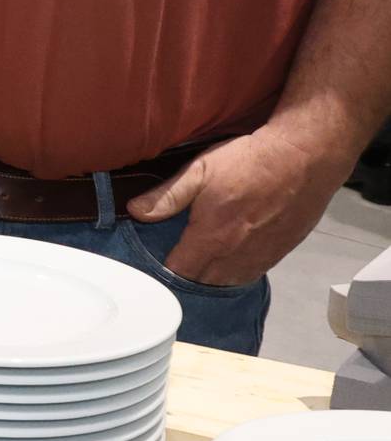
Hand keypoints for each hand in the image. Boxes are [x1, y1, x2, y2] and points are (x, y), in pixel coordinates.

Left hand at [127, 127, 358, 285]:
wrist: (305, 158)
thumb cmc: (249, 161)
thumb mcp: (198, 171)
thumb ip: (166, 196)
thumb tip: (135, 212)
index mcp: (211, 238)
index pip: (180, 272)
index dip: (165, 270)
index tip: (158, 260)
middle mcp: (236, 255)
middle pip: (205, 282)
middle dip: (188, 276)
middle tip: (179, 261)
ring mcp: (262, 255)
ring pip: (231, 281)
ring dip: (214, 277)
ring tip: (202, 264)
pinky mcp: (282, 250)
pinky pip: (254, 272)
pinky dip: (239, 271)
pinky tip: (232, 259)